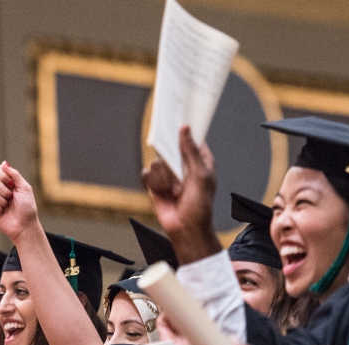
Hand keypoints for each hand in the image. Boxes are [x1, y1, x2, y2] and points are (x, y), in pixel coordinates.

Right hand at [0, 161, 39, 242]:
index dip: (2, 174)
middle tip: (11, 197)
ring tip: (8, 206)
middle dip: (3, 190)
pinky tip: (3, 212)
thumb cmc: (28, 208)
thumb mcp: (25, 188)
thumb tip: (4, 163)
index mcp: (8, 182)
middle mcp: (0, 189)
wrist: (25, 226)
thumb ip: (14, 174)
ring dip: (1, 200)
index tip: (11, 183)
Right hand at [140, 126, 218, 264]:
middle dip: (169, 151)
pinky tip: (163, 192)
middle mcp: (183, 164)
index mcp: (200, 159)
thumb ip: (191, 151)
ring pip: (157, 161)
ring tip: (174, 189)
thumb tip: (185, 130)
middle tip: (171, 150)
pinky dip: (154, 183)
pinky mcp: (155, 184)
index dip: (186, 127)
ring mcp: (168, 174)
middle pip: (169, 145)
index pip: (191, 136)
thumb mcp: (201, 175)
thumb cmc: (200, 205)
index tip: (179, 113)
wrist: (186, 229)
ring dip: (164, 176)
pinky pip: (148, 174)